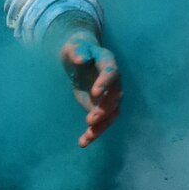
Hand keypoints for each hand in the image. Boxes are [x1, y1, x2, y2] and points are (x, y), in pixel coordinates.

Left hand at [60, 32, 121, 147]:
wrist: (79, 58)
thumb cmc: (77, 50)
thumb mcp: (74, 47)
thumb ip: (78, 52)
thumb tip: (81, 58)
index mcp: (108, 63)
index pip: (111, 73)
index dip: (105, 83)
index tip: (95, 93)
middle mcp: (113, 82)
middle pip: (114, 98)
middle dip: (104, 109)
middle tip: (90, 119)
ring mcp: (109, 96)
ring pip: (111, 114)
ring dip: (101, 126)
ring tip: (88, 137)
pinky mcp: (100, 107)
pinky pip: (101, 122)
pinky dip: (93, 132)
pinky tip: (83, 142)